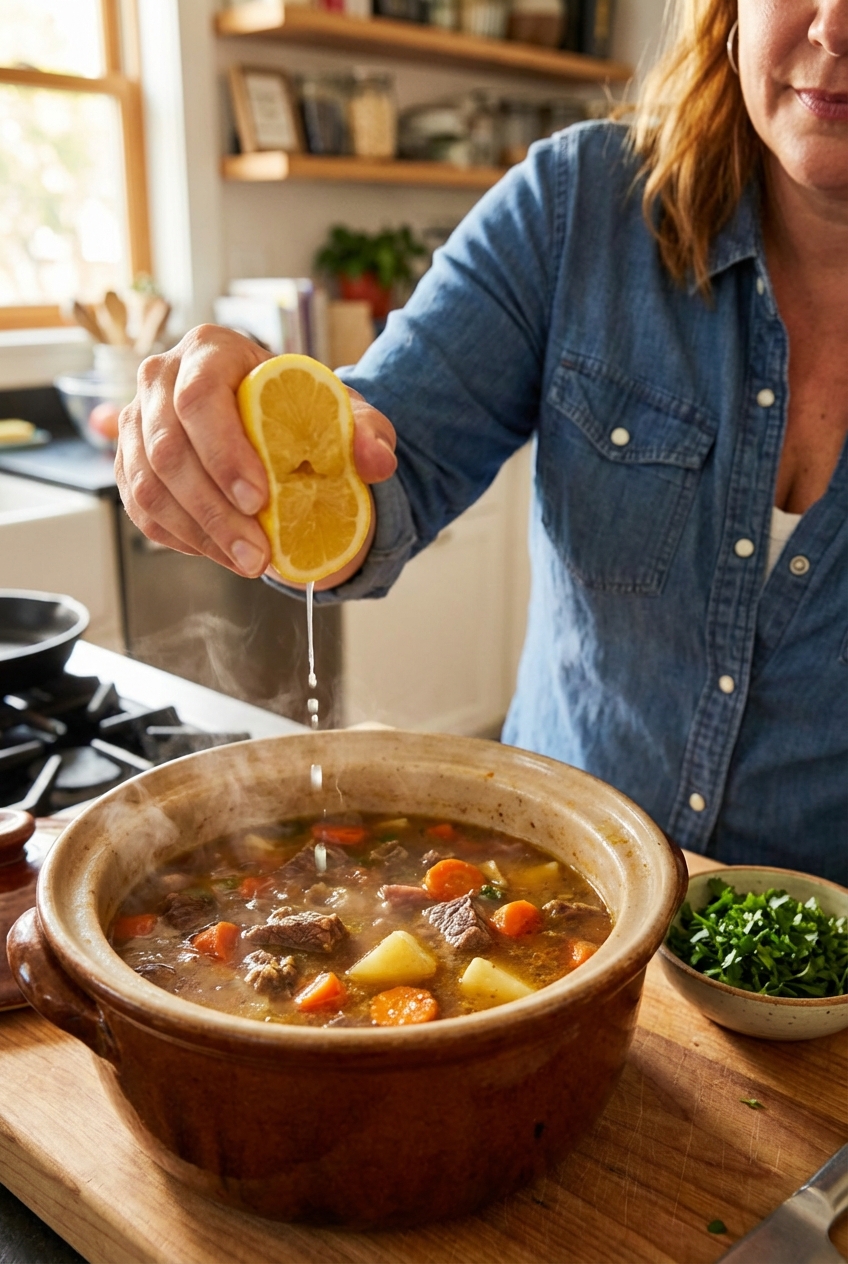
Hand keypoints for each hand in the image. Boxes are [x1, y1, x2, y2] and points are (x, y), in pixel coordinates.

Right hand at [115, 325, 396, 579]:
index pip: (198, 398)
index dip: (222, 453)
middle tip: (257, 553)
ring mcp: (137, 420)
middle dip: (213, 510)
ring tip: (249, 563)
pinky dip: (182, 538)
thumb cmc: (300, 408)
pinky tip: (223, 553)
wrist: (272, 420)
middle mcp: (161, 377)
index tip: (259, 501)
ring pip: (147, 484)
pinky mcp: (130, 461)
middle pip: (166, 447)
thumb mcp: (343, 413)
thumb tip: (376, 461)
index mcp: (211, 349)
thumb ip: (366, 431)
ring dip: (199, 533)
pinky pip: (141, 508)